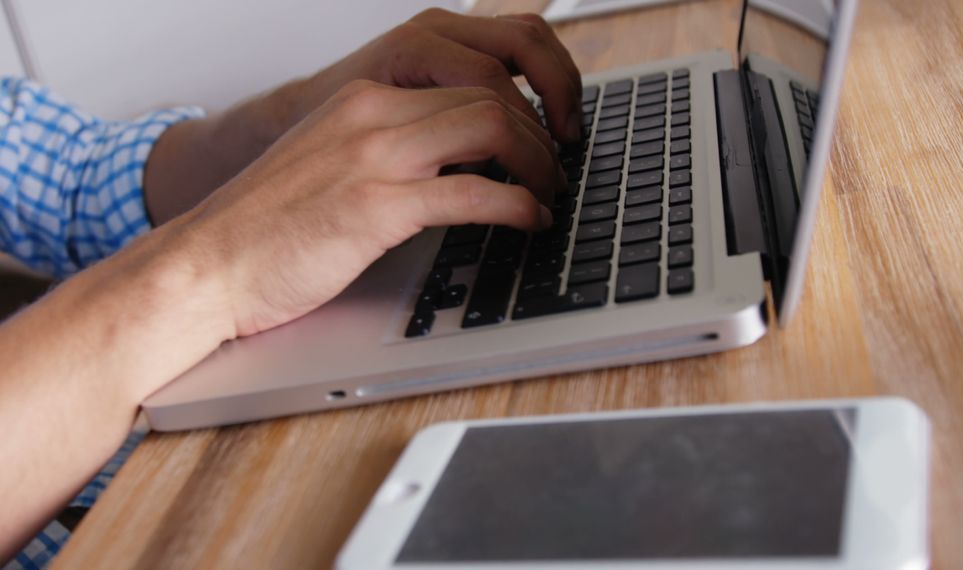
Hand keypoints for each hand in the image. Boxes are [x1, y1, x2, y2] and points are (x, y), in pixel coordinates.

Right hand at [143, 9, 581, 224]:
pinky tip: (529, 221)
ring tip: (551, 193)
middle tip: (559, 169)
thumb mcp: (333, 167)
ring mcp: (373, 156)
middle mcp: (373, 113)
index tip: (544, 135)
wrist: (204, 267)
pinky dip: (517, 205)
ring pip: (492, 127)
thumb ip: (391, 154)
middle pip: (491, 94)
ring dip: (539, 163)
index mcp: (365, 100)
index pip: (468, 76)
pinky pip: (473, 191)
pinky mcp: (375, 205)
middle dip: (542, 133)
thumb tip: (460, 168)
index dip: (523, 103)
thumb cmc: (268, 230)